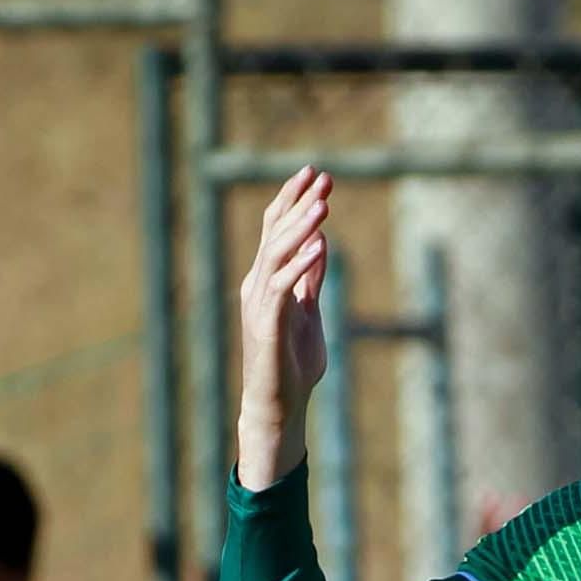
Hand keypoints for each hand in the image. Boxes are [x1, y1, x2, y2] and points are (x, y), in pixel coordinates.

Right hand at [232, 167, 333, 492]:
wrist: (278, 405)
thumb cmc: (293, 365)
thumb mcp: (309, 313)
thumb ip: (311, 281)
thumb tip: (321, 245)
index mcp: (266, 280)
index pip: (275, 229)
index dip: (293, 199)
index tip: (316, 175)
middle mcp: (256, 284)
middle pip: (273, 231)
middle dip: (298, 202)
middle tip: (322, 175)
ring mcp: (258, 303)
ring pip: (275, 253)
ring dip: (300, 227)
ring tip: (323, 204)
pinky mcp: (266, 324)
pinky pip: (281, 287)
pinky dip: (300, 265)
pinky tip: (320, 246)